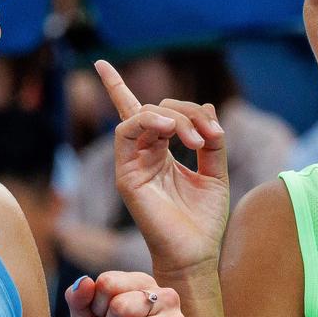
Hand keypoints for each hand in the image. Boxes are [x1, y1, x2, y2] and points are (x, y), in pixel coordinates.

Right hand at [94, 58, 230, 278]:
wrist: (196, 254)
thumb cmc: (204, 221)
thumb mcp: (216, 173)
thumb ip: (211, 141)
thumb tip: (208, 107)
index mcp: (160, 154)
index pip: (140, 113)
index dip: (117, 87)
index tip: (101, 62)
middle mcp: (142, 155)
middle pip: (157, 109)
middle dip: (188, 113)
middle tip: (209, 136)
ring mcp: (131, 164)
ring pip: (141, 115)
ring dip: (173, 117)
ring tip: (194, 138)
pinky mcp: (125, 175)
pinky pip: (126, 132)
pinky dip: (149, 121)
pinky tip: (172, 130)